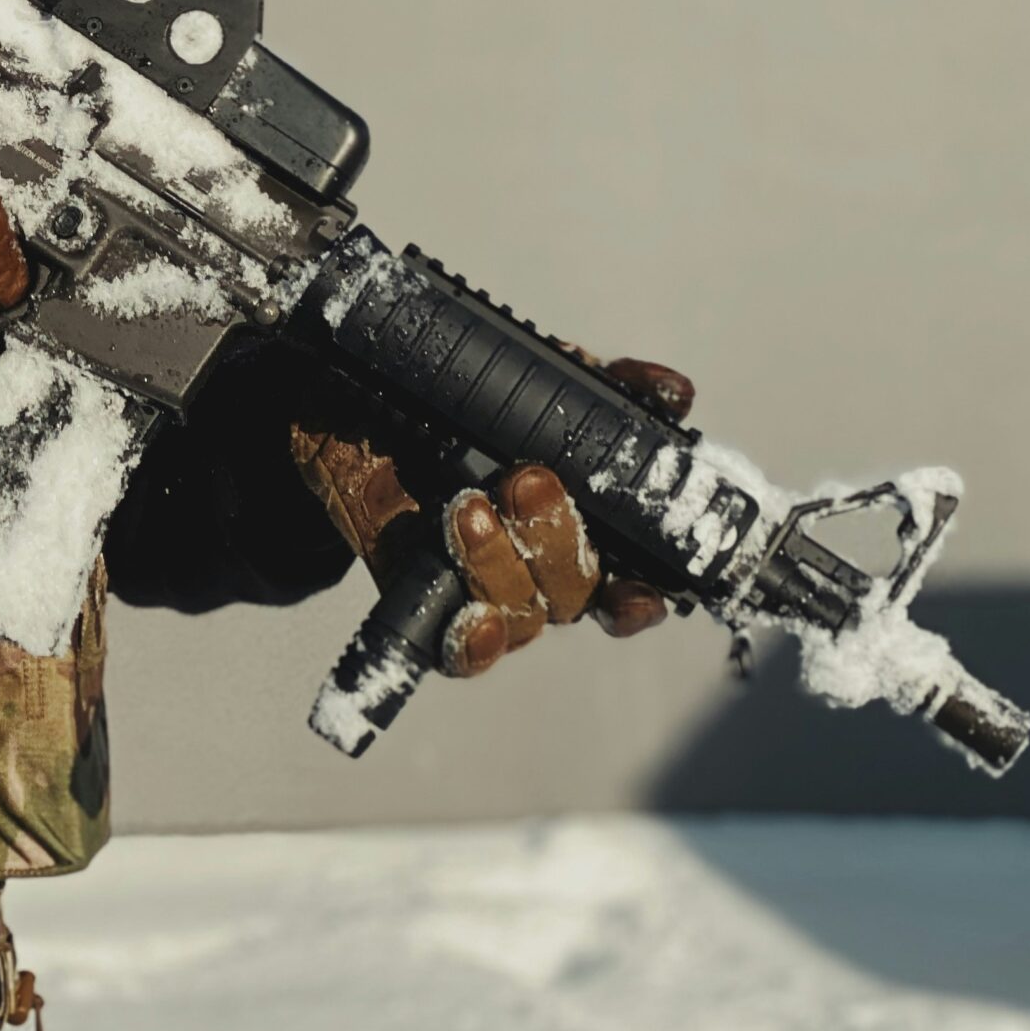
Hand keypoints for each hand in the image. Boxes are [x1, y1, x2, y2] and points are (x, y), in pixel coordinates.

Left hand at [291, 355, 688, 676]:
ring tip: (470, 506)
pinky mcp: (430, 606)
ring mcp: (490, 595)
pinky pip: (460, 649)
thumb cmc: (462, 406)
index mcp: (585, 528)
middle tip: (529, 481)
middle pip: (574, 589)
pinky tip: (473, 617)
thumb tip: (671, 391)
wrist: (357, 416)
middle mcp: (544, 573)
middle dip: (557, 539)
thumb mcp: (534, 381)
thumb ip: (605, 386)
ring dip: (500, 562)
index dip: (641, 595)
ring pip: (520, 611)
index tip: (642, 589)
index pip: (631, 581)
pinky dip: (474, 640)